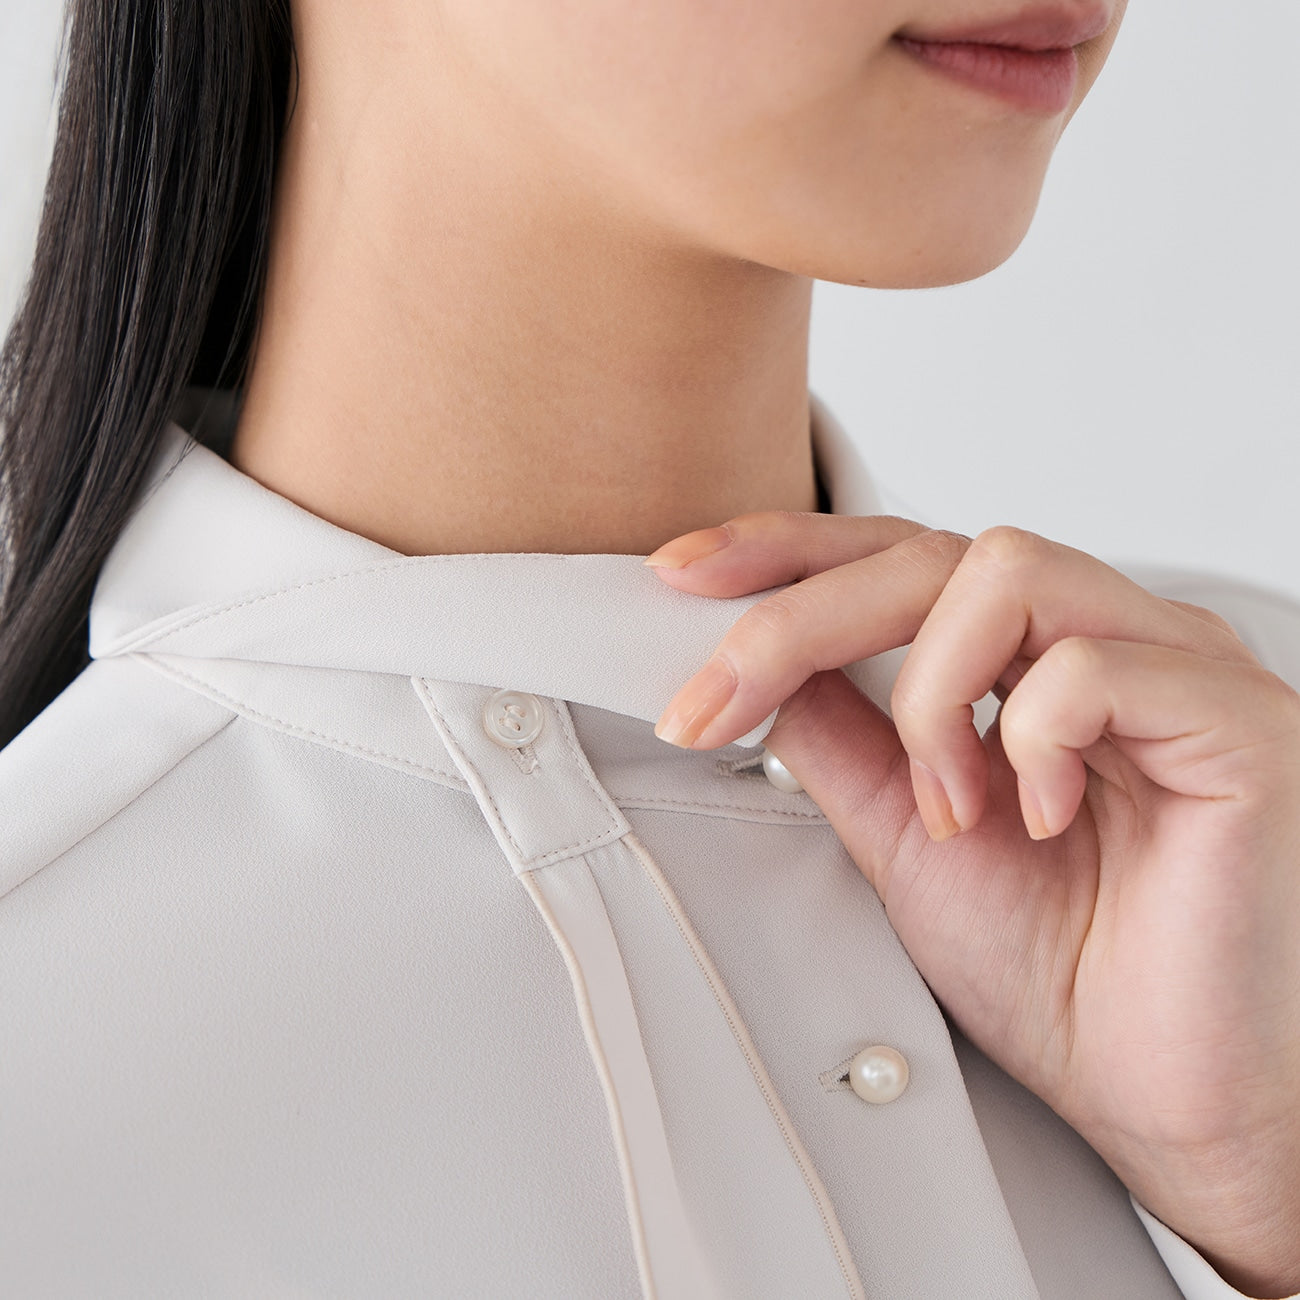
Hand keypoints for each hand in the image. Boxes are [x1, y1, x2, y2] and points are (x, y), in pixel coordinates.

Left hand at [646, 512, 1299, 1298]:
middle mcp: (1106, 640)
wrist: (1174, 1101)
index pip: (899, 556)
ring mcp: (1175, 666)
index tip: (682, 575)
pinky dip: (1023, 740)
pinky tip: (1030, 818)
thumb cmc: (1069, 976)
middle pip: (929, 549)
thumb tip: (762, 672)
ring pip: (1001, 570)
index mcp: (1033, 661)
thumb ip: (846, 741)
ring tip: (942, 806)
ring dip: (926, 693)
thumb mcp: (907, 842)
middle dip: (797, 617)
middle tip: (717, 698)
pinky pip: (1091, 665)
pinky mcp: (1234, 720)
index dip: (785, 552)